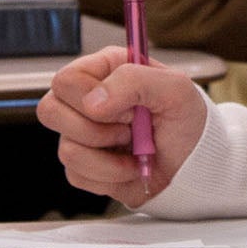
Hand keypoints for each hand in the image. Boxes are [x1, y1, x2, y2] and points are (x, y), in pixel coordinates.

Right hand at [39, 46, 209, 207]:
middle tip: (130, 129)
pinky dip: (110, 177)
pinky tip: (130, 167)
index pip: (66, 80)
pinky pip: (76, 175)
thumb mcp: (176, 89)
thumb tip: (93, 102)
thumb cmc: (189, 122)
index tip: (129, 110)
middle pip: (49, 111)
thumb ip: (134, 81)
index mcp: (106, 70)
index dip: (91, 98)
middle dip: (96, 129)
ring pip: (65, 149)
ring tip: (135, 149)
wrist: (196, 167)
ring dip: (108, 157)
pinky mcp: (84, 166)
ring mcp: (82, 134)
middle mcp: (88, 100)